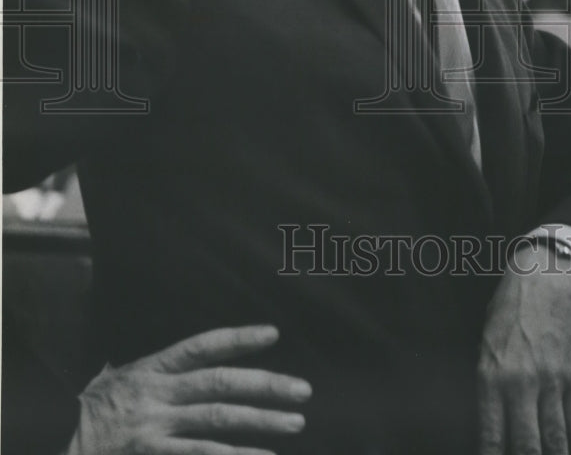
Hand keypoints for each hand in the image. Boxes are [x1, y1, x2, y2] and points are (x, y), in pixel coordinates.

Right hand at [65, 324, 310, 454]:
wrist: (62, 442)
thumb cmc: (97, 413)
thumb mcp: (126, 380)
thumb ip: (165, 374)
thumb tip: (208, 363)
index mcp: (152, 368)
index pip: (202, 346)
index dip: (238, 339)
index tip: (273, 334)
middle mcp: (157, 394)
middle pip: (220, 383)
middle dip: (266, 385)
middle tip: (303, 391)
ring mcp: (156, 427)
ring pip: (218, 419)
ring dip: (262, 421)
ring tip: (295, 423)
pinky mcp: (153, 454)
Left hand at [478, 243, 570, 454]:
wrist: (543, 281)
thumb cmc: (509, 314)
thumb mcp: (486, 348)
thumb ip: (490, 389)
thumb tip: (496, 431)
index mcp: (491, 377)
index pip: (492, 437)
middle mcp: (519, 383)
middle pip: (526, 447)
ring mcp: (551, 381)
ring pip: (555, 441)